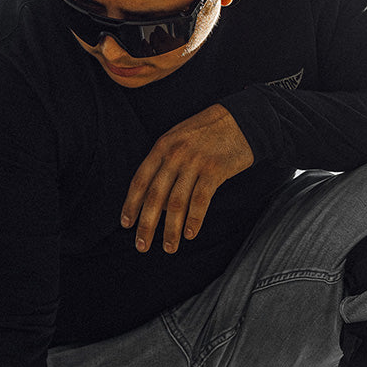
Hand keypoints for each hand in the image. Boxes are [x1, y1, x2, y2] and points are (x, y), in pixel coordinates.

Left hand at [121, 104, 253, 252]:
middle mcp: (175, 155)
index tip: (126, 224)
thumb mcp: (178, 139)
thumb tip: (158, 203)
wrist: (241, 119)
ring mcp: (195, 163)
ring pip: (177, 203)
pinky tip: (190, 234)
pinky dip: (194, 220)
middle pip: (155, 196)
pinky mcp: (215, 170)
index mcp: (162, 147)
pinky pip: (200, 200)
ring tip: (169, 247)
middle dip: (147, 224)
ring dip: (171, 230)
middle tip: (141, 246)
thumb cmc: (207, 132)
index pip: (140, 180)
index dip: (131, 204)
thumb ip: (164, 164)